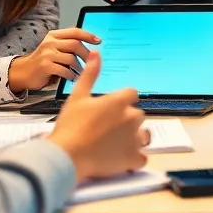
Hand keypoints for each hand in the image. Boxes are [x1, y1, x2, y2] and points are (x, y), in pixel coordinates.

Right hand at [8, 28, 100, 91]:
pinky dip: (71, 75)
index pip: (74, 31)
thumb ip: (67, 46)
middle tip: (91, 62)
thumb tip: (89, 48)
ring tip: (79, 72)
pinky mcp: (45, 66)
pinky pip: (65, 70)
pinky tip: (71, 77)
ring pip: (71, 58)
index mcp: (53, 36)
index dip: (88, 35)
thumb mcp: (53, 49)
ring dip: (79, 67)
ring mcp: (47, 54)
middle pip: (75, 44)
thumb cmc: (42, 62)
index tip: (98, 41)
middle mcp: (50, 42)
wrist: (23, 72)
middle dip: (86, 54)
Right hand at [48, 50, 149, 180]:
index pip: (132, 94)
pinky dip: (135, 158)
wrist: (68, 155)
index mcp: (120, 101)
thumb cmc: (71, 126)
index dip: (122, 100)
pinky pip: (142, 157)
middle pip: (137, 114)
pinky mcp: (133, 158)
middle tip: (107, 128)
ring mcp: (134, 139)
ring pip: (144, 135)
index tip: (111, 108)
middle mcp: (132, 118)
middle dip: (127, 119)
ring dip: (135, 138)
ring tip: (116, 143)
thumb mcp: (78, 96)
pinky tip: (122, 157)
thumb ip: (90, 74)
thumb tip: (96, 54)